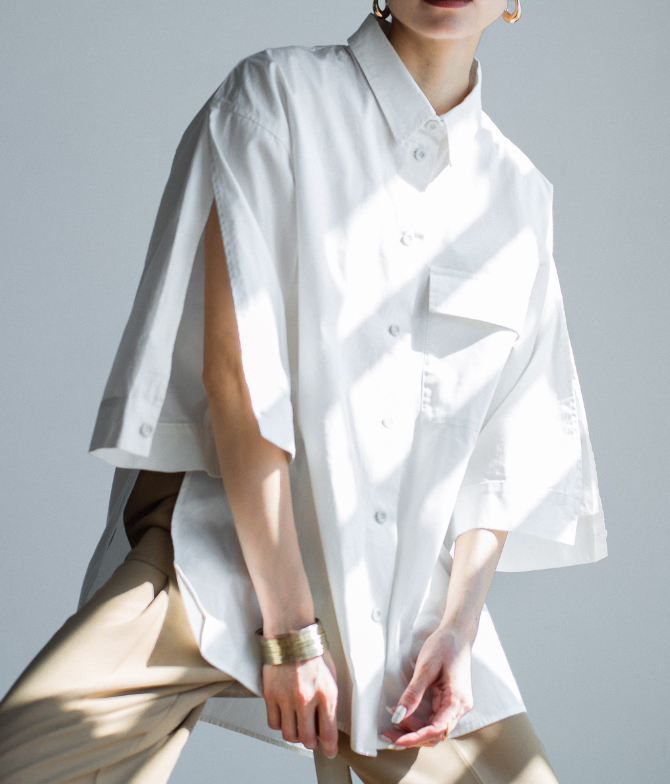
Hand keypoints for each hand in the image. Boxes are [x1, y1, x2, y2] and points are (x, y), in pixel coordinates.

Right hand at [263, 651, 338, 757]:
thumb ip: (330, 699)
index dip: (329, 747)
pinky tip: (285, 716)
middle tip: (311, 738)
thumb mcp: (331, 675)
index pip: (328, 732)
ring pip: (289, 734)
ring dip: (295, 734)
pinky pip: (274, 722)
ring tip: (298, 726)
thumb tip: (329, 719)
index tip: (329, 750)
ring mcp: (287, 698)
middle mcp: (306, 699)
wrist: (291, 633)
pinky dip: (279, 724)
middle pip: (307, 738)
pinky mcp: (271, 694)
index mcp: (326, 693)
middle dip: (311, 742)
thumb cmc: (312, 650)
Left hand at [382, 626, 473, 748]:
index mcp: (457, 700)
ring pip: (435, 728)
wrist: (457, 633)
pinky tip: (404, 715)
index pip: (437, 730)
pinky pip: (435, 718)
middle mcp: (460, 706)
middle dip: (412, 737)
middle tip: (389, 734)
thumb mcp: (425, 667)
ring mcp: (457, 705)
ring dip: (415, 730)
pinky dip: (420, 720)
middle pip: (436, 734)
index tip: (396, 740)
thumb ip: (413, 693)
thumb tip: (398, 716)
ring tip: (392, 724)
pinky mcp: (451, 701)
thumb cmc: (444, 645)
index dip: (416, 737)